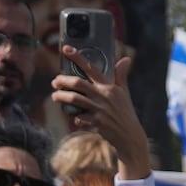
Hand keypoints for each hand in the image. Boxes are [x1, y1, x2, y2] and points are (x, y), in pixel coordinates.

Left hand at [50, 50, 151, 179]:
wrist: (130, 135)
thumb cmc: (126, 113)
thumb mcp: (125, 93)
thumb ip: (121, 76)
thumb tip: (126, 59)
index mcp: (109, 86)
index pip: (91, 68)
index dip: (77, 57)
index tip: (66, 49)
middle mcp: (104, 95)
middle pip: (78, 83)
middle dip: (63, 80)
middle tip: (55, 82)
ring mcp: (100, 109)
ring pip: (75, 98)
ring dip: (62, 96)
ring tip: (55, 96)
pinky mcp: (97, 122)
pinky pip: (80, 117)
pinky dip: (75, 117)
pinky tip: (73, 117)